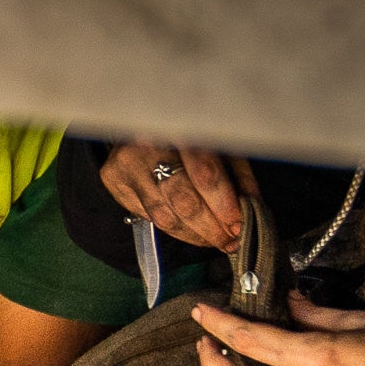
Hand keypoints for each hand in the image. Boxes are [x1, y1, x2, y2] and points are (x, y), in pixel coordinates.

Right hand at [103, 141, 246, 251]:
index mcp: (182, 130)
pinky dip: (172, 227)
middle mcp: (150, 145)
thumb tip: (252, 208)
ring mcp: (127, 163)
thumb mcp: (219, 145)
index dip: (224, 206)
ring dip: (192, 235)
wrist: (138, 123)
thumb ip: (237, 174)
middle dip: (210, 228)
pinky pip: (146, 215)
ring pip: (163, 215)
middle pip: (183, 201)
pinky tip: (189, 230)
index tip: (238, 226)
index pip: (205, 176)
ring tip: (212, 241)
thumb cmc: (187, 137)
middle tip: (227, 242)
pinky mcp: (112, 178)